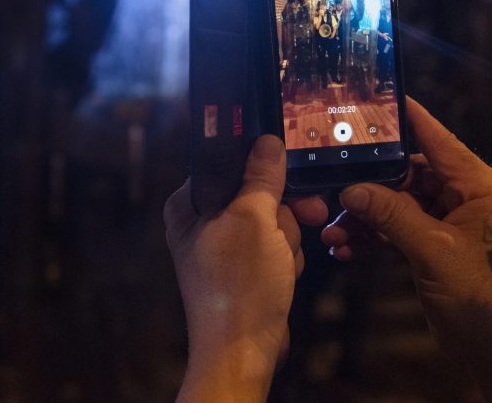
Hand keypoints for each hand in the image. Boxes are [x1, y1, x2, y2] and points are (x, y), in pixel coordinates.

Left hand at [165, 135, 326, 401]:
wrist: (244, 351)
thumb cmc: (238, 286)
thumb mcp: (252, 220)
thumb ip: (260, 178)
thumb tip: (266, 142)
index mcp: (190, 202)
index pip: (230, 163)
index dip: (263, 168)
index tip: (289, 173)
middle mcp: (203, 220)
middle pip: (258, 191)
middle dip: (282, 214)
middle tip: (301, 221)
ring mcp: (225, 245)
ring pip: (274, 219)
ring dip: (286, 239)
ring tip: (279, 262)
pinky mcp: (245, 265)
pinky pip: (275, 244)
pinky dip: (285, 257)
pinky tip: (281, 274)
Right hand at [312, 98, 491, 401]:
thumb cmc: (482, 299)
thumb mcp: (434, 251)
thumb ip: (392, 215)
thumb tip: (353, 189)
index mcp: (483, 189)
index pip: (440, 142)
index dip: (410, 120)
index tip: (381, 100)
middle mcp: (469, 200)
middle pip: (411, 177)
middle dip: (371, 189)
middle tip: (335, 191)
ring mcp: (452, 225)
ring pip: (400, 206)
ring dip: (367, 219)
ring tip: (334, 231)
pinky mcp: (437, 248)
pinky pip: (400, 231)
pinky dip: (375, 239)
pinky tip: (346, 248)